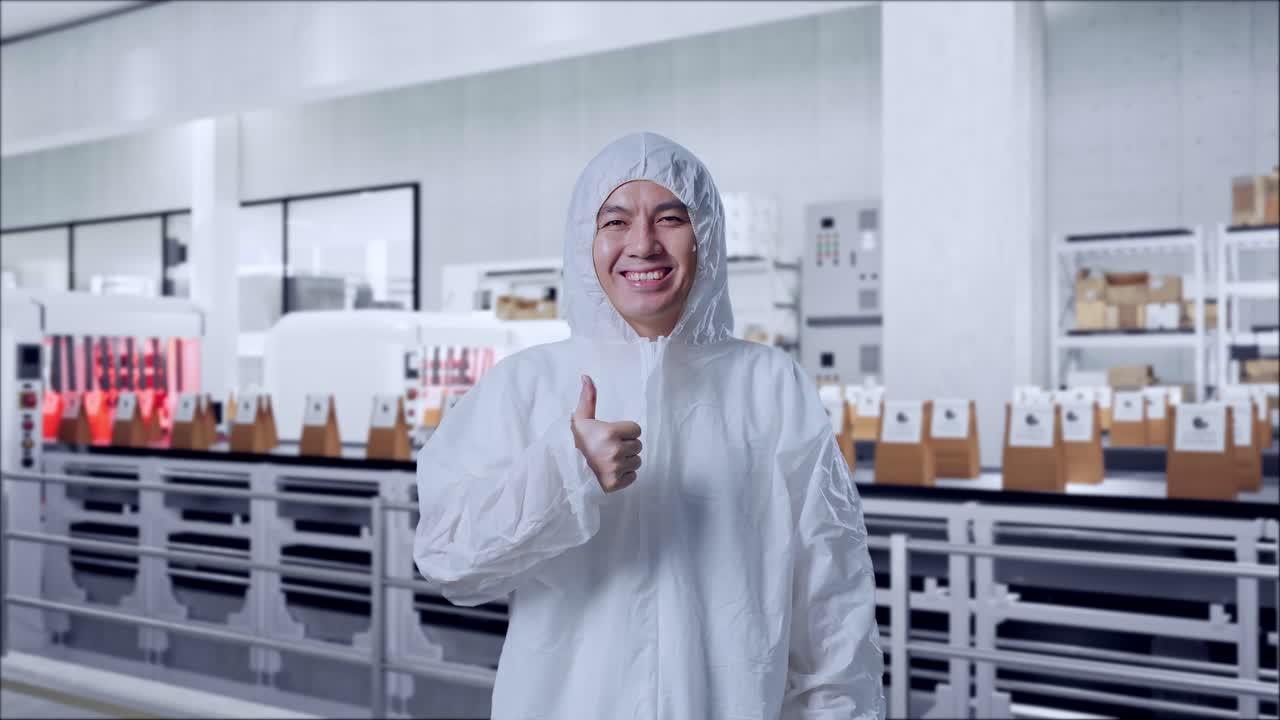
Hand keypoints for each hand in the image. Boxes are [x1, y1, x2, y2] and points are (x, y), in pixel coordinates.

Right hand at [571, 375, 641, 492]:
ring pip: (636, 461)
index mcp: (610, 433)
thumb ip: (588, 397)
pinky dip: (625, 475)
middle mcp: (614, 451)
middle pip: (638, 446)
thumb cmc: (578, 442)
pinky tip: (611, 471)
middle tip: (610, 448)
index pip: (637, 430)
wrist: (567, 470)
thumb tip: (586, 376)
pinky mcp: (616, 483)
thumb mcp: (582, 418)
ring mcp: (616, 468)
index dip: (626, 432)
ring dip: (627, 461)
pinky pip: (633, 476)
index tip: (612, 436)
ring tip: (610, 460)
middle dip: (626, 446)